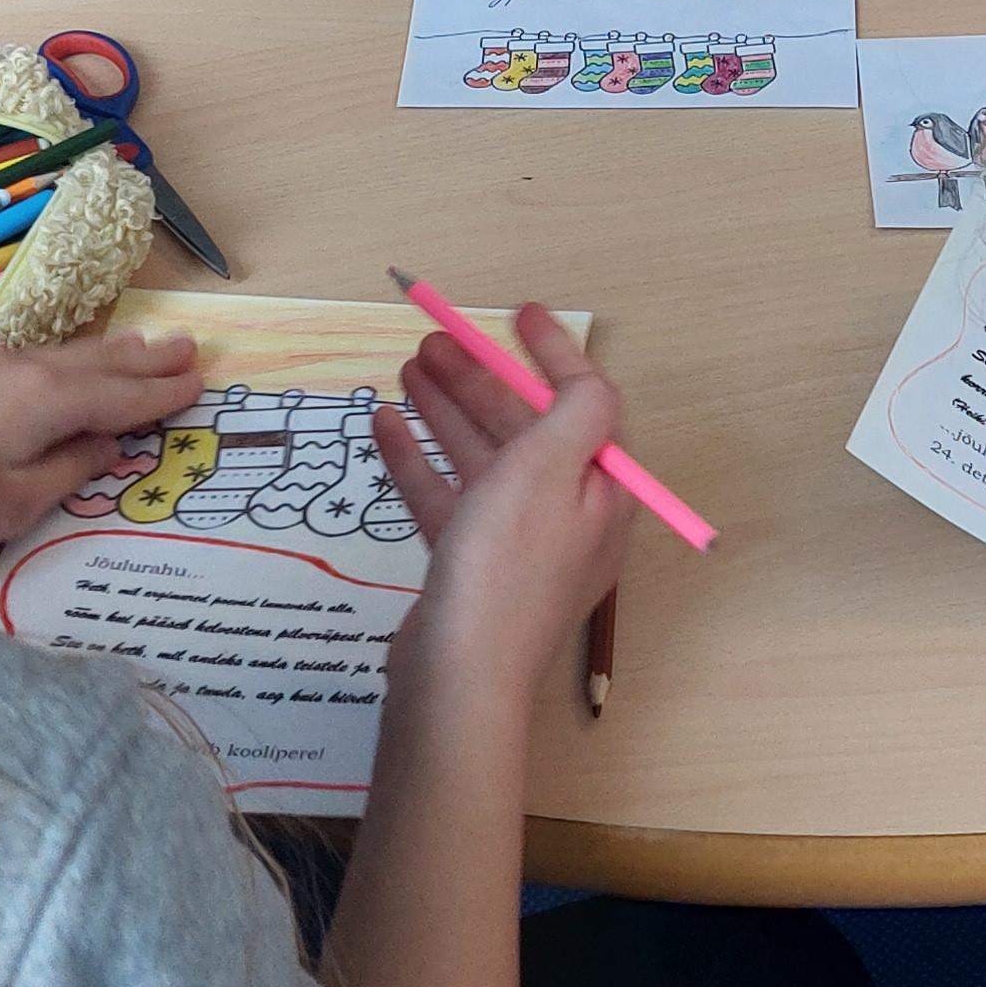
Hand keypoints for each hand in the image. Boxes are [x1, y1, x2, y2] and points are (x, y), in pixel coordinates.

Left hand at [0, 325, 202, 563]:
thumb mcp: (13, 503)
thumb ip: (69, 468)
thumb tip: (109, 442)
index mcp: (44, 400)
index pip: (119, 395)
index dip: (161, 393)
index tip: (202, 382)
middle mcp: (22, 369)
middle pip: (98, 363)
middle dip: (146, 359)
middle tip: (192, 349)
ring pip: (67, 354)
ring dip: (112, 352)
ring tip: (150, 345)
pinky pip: (39, 357)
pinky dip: (74, 358)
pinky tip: (76, 362)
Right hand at [371, 307, 628, 705]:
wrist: (457, 675)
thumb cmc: (508, 565)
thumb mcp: (551, 470)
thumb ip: (576, 411)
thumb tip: (588, 379)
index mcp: (600, 491)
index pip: (585, 403)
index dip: (555, 353)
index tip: (521, 312)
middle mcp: (565, 516)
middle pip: (525, 429)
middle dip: (482, 378)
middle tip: (433, 337)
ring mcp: (514, 546)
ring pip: (481, 459)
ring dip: (447, 409)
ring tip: (408, 366)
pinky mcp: (467, 568)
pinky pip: (446, 498)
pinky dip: (418, 460)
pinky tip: (385, 425)